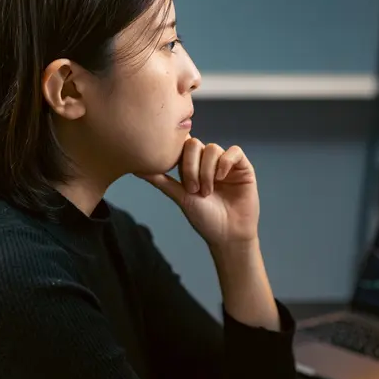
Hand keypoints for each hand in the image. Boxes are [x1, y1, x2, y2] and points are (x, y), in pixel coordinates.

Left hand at [139, 137, 258, 246]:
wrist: (227, 235)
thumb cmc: (204, 219)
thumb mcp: (179, 197)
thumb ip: (160, 180)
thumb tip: (135, 168)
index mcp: (193, 166)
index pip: (182, 146)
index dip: (178, 154)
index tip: (175, 172)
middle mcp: (209, 162)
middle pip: (194, 144)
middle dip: (190, 167)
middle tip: (192, 189)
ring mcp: (226, 164)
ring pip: (213, 148)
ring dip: (206, 171)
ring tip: (207, 191)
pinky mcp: (243, 167)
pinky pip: (234, 152)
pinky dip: (225, 163)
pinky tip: (221, 179)